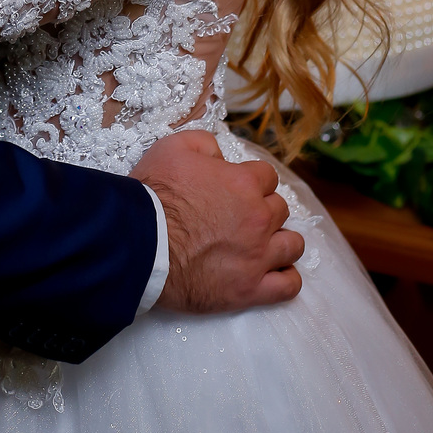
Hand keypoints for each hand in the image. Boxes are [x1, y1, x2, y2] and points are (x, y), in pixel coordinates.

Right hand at [133, 130, 304, 313]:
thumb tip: (220, 155)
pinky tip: (274, 272)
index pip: (267, 176)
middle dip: (263, 208)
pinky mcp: (250, 289)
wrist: (139, 243)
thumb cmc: (154, 194)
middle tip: (240, 216)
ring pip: (292, 246)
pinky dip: (286, 278)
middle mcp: (259, 218)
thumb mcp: (173, 148)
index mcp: (244, 183)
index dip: (251, 180)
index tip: (235, 189)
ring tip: (263, 244)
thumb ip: (205, 144)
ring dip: (281, 241)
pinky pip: (288, 286)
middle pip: (281, 209)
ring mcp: (257, 256)